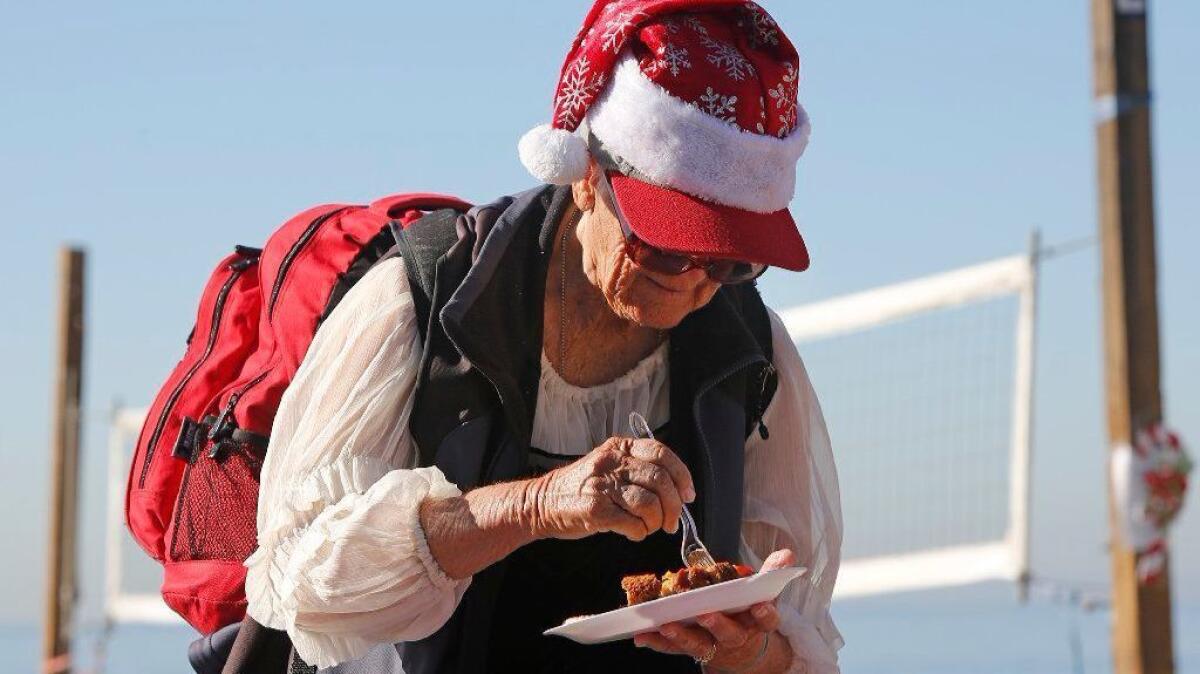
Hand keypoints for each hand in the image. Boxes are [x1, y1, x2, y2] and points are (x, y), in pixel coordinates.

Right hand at [524, 436, 695, 540]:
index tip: (688, 494)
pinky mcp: (595, 510)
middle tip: (671, 521)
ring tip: (649, 527)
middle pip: (660, 480)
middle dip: (673, 506)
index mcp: (619, 447)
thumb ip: (638, 471)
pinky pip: (632, 524)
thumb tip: (676, 492)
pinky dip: (640, 533)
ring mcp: (602, 486)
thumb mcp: (608, 466)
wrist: (542, 503)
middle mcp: (611, 462)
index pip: (662, 454)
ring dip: (656, 522)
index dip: (681, 475)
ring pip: (649, 503)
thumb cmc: (581, 488)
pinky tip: (633, 533)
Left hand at [634, 550, 796, 672]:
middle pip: (729, 633)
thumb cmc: (748, 614)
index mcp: (756, 621)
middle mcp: (736, 637)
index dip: (764, 613)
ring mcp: (712, 646)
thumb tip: (787, 554)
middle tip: (706, 614)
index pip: (766, 619)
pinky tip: (642, 635)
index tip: (760, 605)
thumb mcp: (764, 594)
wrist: (741, 652)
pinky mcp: (692, 650)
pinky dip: (657, 642)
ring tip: (666, 625)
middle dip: (717, 624)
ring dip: (681, 635)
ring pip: (698, 644)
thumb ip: (773, 574)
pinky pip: (673, 649)